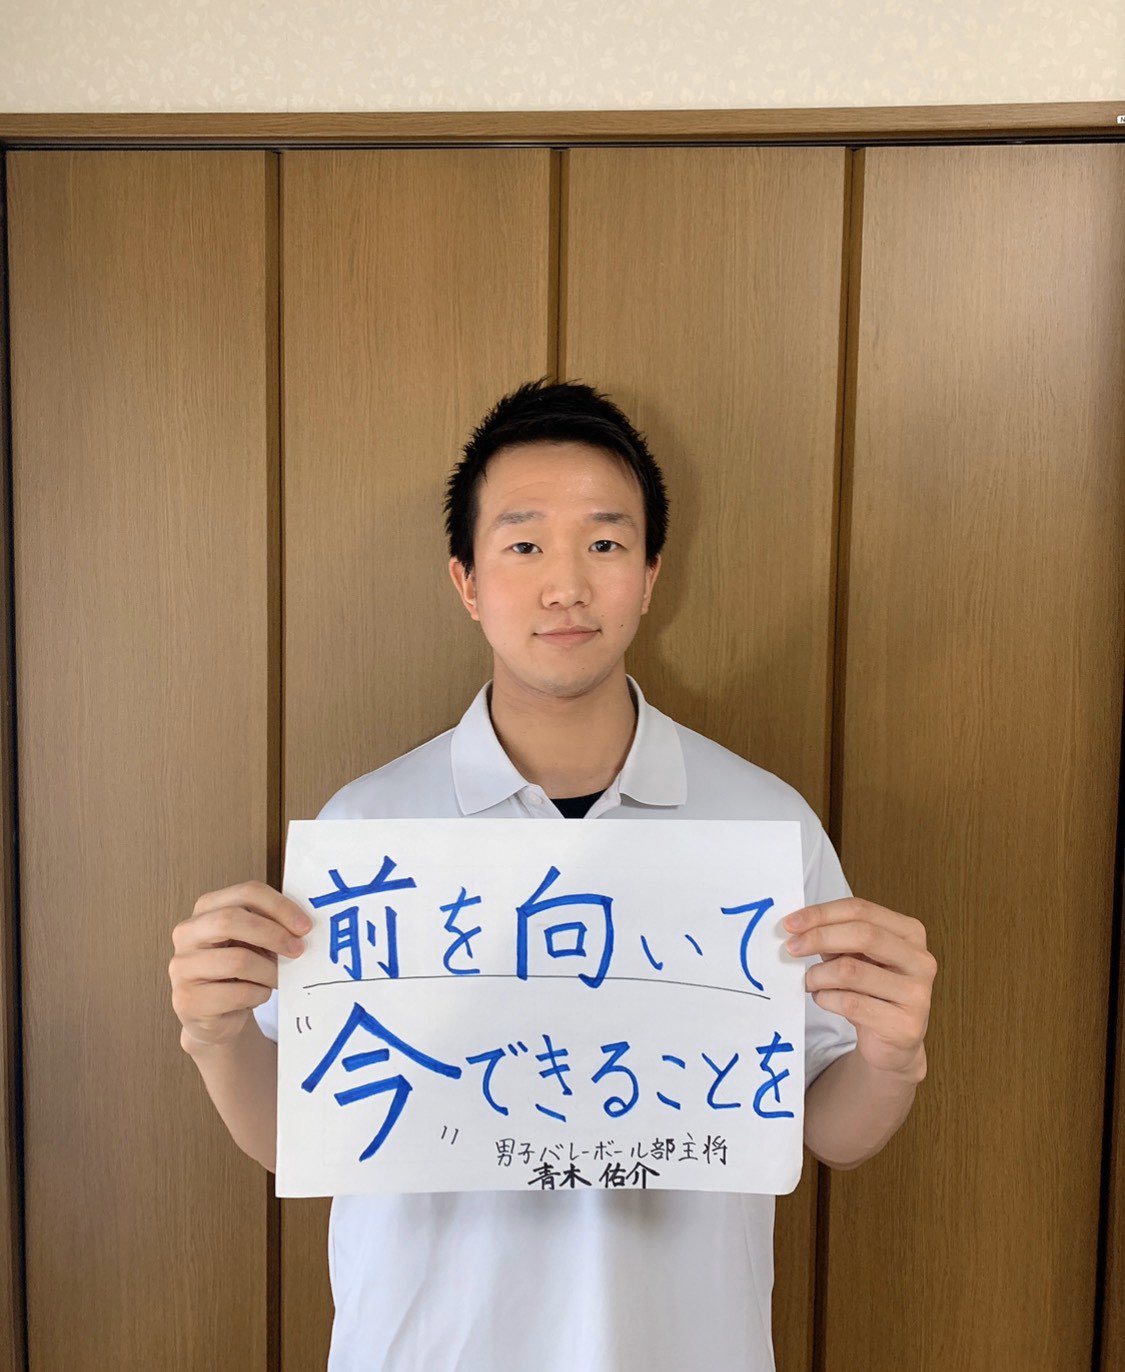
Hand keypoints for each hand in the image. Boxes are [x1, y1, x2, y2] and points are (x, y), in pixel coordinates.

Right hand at [169, 879, 311, 1048]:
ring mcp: (182, 966)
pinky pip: (236, 993)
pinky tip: (258, 995)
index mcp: (207, 908)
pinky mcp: (187, 999)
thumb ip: (272, 925)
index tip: (305, 925)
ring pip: (237, 960)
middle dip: (273, 934)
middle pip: (231, 919)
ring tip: (276, 979)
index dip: (279, 906)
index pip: (246, 892)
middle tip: (298, 950)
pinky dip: (258, 995)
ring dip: (268, 972)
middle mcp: (187, 932)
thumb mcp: (254, 941)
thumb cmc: (239, 971)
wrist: (215, 1015)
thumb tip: (303, 926)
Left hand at [784, 897, 935, 1079]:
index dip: (822, 913)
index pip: (861, 909)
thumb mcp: (855, 955)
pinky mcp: (906, 1025)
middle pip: (863, 934)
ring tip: (809, 981)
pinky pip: (851, 1004)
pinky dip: (826, 999)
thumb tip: (796, 926)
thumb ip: (834, 936)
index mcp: (910, 932)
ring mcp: (917, 993)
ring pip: (852, 971)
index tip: (790, 923)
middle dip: (819, 938)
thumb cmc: (871, 990)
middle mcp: (921, 960)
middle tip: (791, 948)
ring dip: (818, 975)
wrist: (892, 1042)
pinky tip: (823, 999)